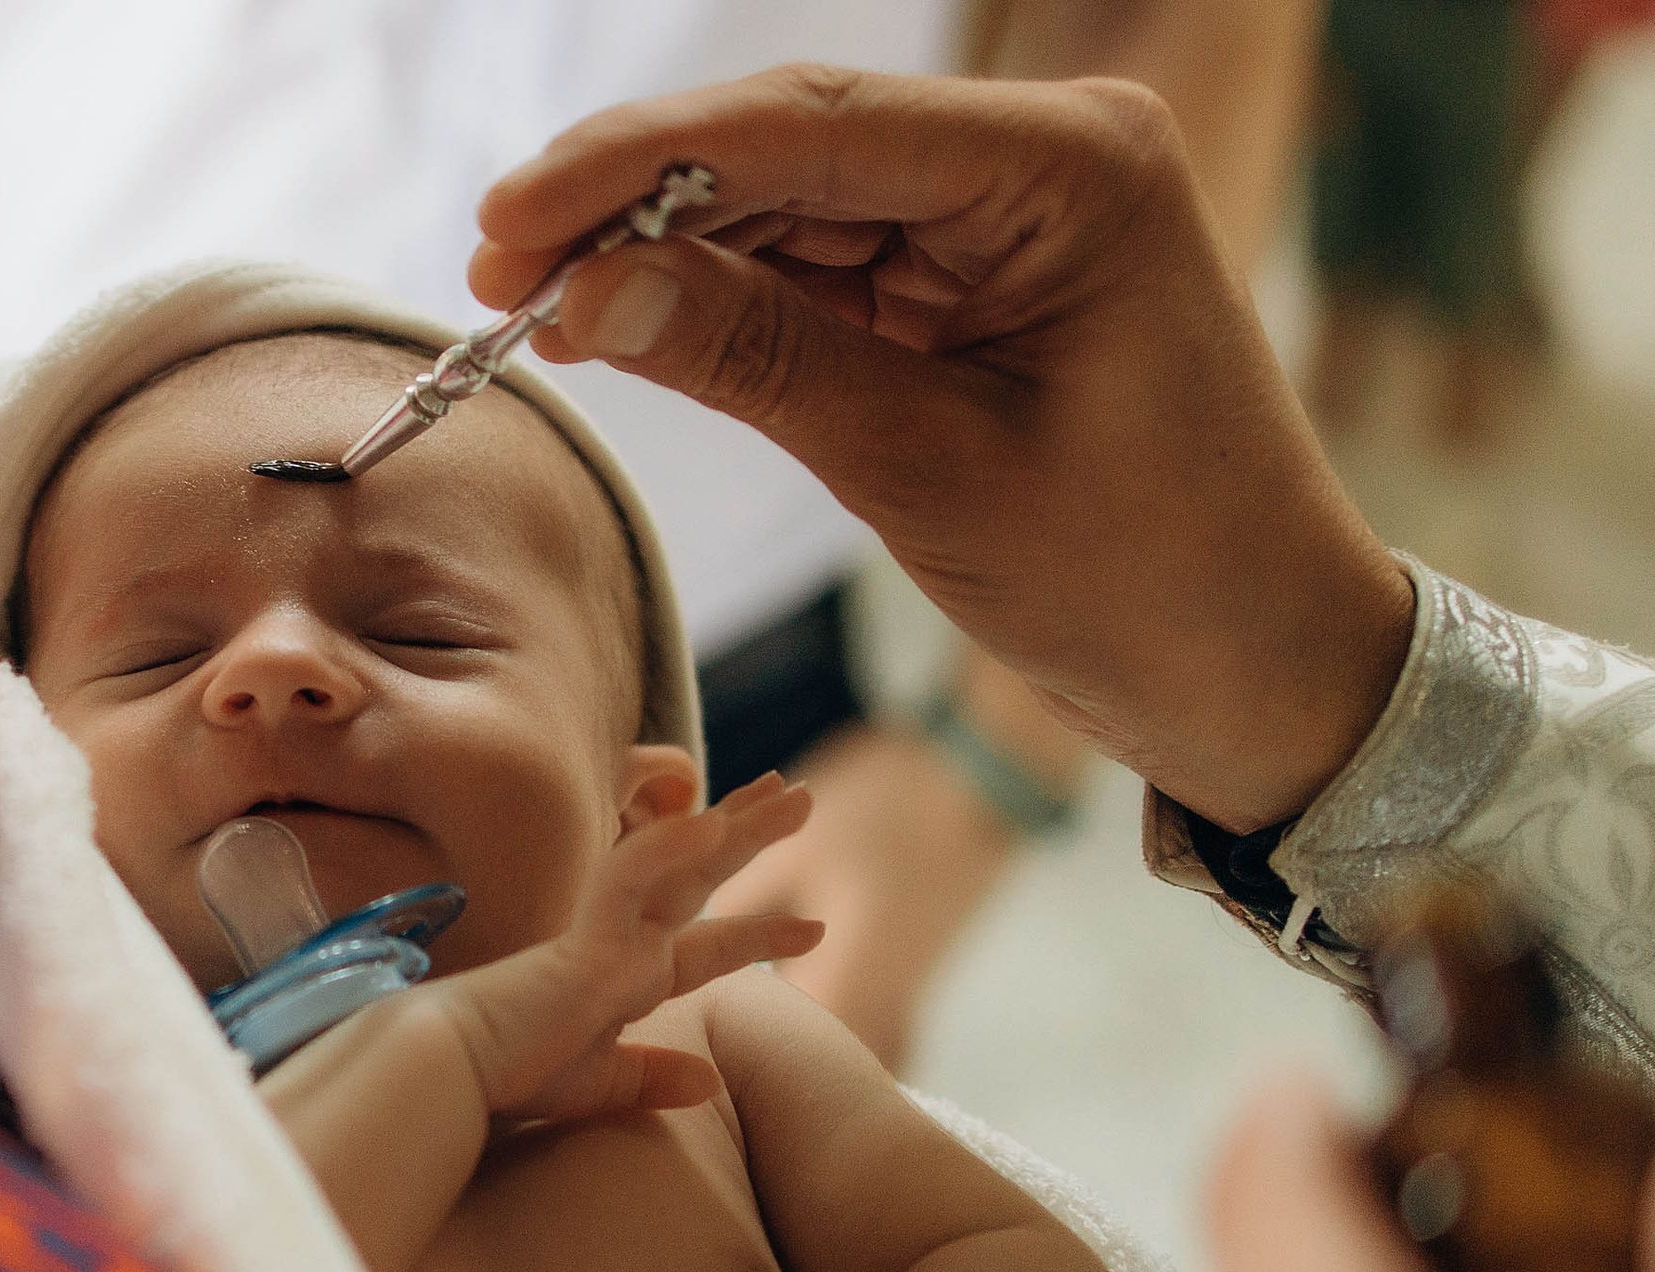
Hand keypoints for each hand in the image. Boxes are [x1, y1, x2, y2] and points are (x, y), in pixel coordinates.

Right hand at [431, 772, 820, 1123]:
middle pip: (699, 876)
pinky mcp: (582, 936)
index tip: (815, 926)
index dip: (759, 930)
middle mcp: (622, 943)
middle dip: (748, 834)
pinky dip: (668, 846)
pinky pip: (629, 875)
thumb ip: (652, 1077)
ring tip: (797, 794)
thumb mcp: (600, 1082)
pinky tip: (710, 822)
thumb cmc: (509, 1076)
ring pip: (680, 861)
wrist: (452, 1072)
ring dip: (738, 826)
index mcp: (625, 976)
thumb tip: (709, 1082)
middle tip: (801, 795)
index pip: (706, 943)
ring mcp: (605, 931)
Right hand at [471, 67, 1413, 832]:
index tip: (511, 223)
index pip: (815, 127)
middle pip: (792, 143)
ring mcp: (1008, 214)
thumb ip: (758, 362)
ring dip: (664, 250)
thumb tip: (587, 289)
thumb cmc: (1143, 576)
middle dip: (634, 202)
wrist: (1261, 662)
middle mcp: (1042, 157)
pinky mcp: (978, 276)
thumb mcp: (928, 471)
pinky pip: (823, 265)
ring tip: (536, 307)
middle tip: (493, 271)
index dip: (641, 164)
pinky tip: (628, 319)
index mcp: (1071, 170)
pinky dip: (725, 297)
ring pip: (792, 201)